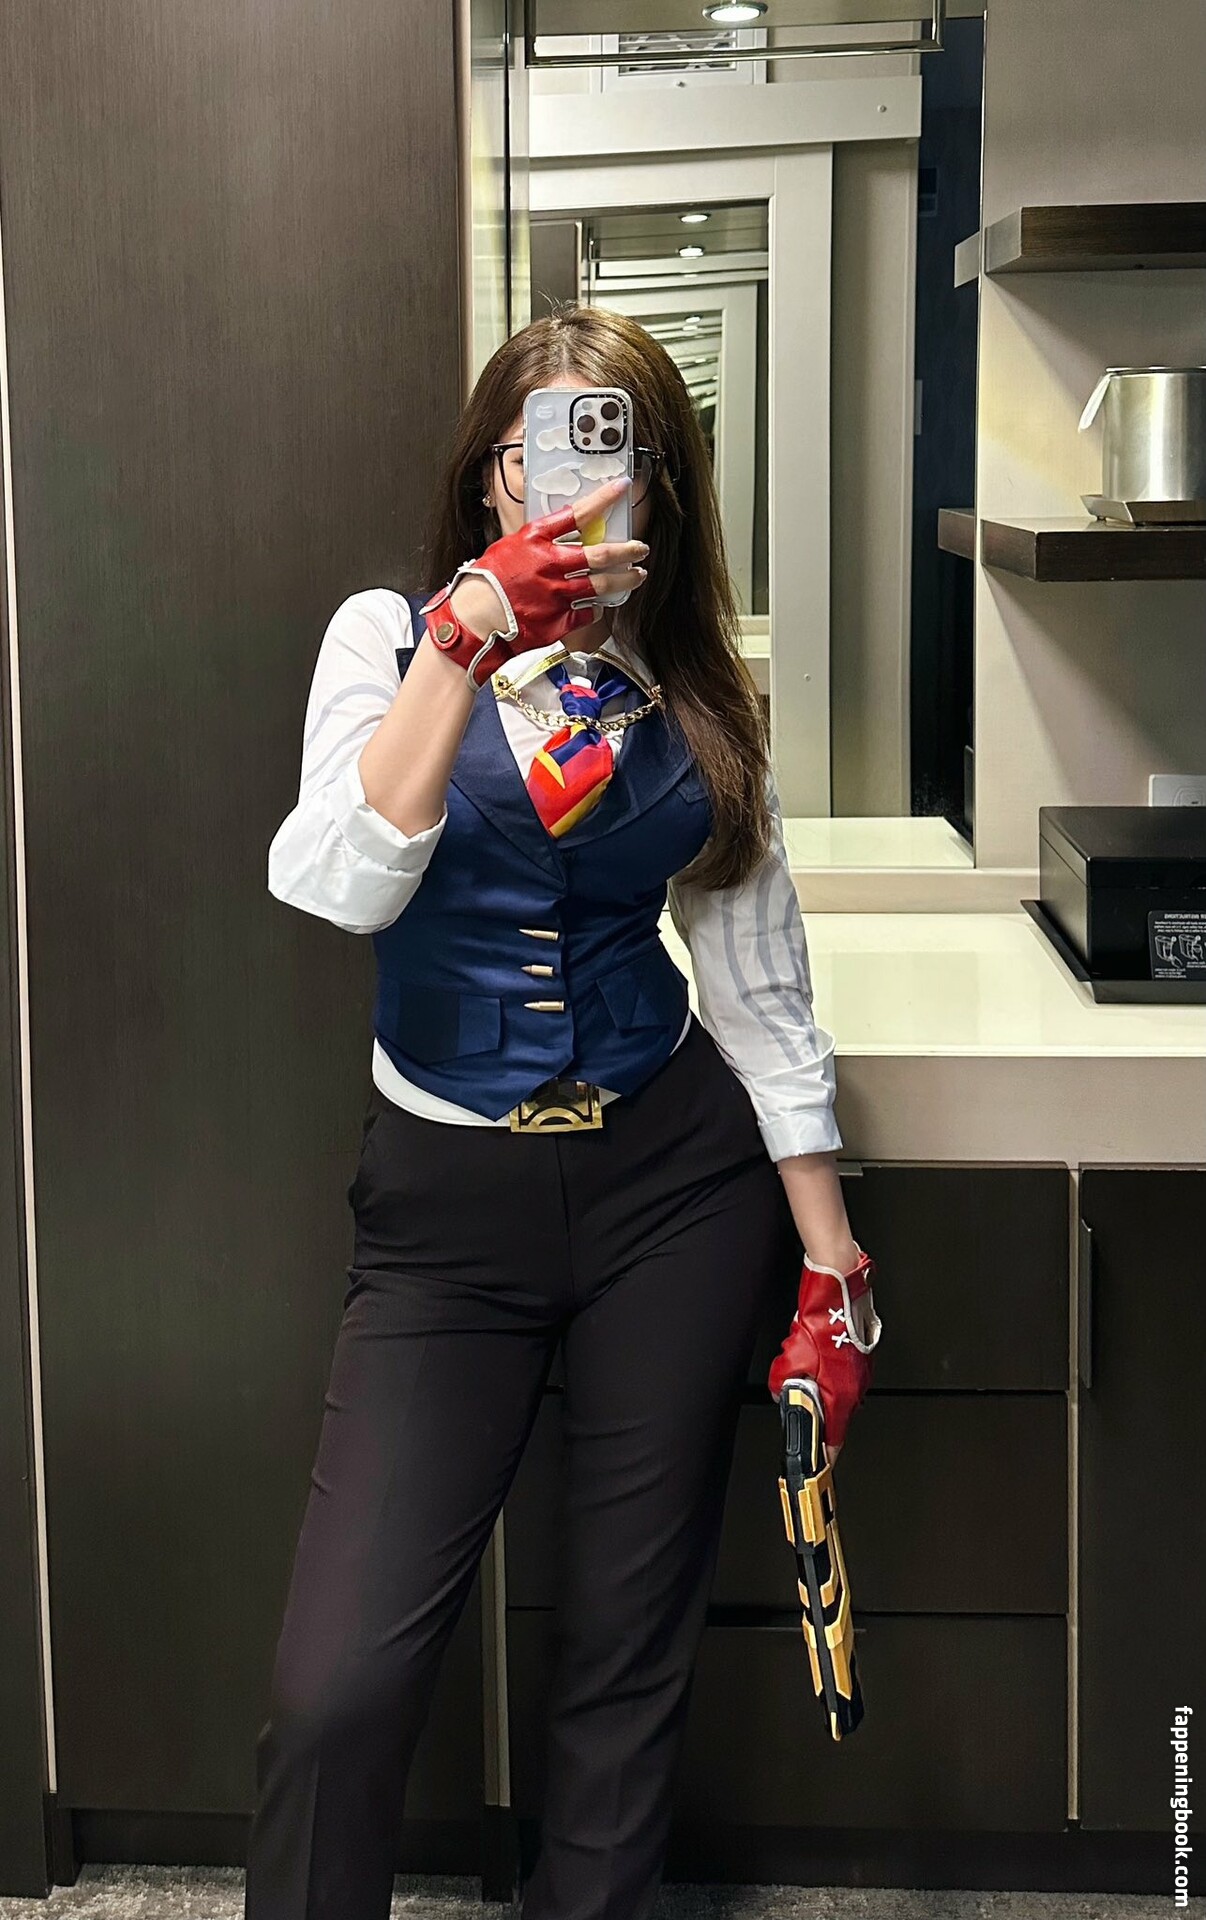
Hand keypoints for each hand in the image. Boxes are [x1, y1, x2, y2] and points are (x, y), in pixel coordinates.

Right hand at [450, 476, 647, 651]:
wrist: (475, 618)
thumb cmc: (487, 581)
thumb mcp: (510, 547)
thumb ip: (539, 541)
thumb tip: (561, 536)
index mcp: (536, 540)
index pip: (577, 513)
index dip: (603, 499)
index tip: (622, 487)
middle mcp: (551, 565)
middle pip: (600, 554)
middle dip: (626, 549)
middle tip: (640, 547)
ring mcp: (558, 594)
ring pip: (602, 585)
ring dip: (624, 579)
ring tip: (637, 575)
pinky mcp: (559, 619)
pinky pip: (588, 612)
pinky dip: (596, 608)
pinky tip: (600, 604)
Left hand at [768, 1247, 881, 1461]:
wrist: (839, 1286)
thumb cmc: (824, 1318)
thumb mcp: (792, 1356)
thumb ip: (785, 1381)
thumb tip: (783, 1392)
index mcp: (842, 1395)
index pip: (834, 1439)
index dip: (823, 1456)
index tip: (817, 1467)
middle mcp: (856, 1387)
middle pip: (836, 1417)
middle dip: (816, 1415)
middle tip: (799, 1410)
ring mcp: (861, 1371)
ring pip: (838, 1393)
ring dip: (821, 1389)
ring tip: (803, 1370)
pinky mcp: (860, 1355)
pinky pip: (841, 1374)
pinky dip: (827, 1371)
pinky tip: (814, 1354)